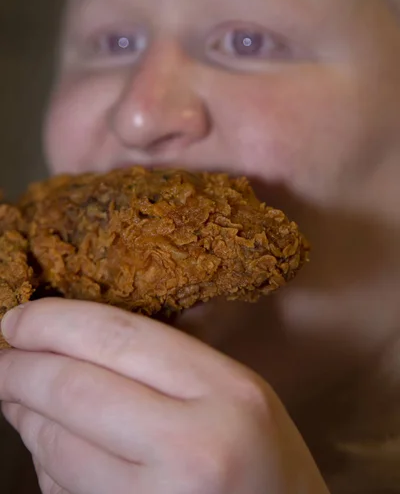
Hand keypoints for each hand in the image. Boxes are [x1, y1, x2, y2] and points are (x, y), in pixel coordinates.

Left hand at [0, 299, 328, 493]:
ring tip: (18, 398)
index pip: (117, 335)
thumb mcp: (236, 393)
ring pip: (54, 446)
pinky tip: (54, 448)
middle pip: (72, 389)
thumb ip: (165, 362)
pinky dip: (46, 462)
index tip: (16, 319)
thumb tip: (70, 338)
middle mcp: (192, 448)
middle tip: (0, 359)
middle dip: (18, 370)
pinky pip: (62, 491)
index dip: (52, 321)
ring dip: (24, 416)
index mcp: (226, 391)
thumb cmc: (265, 462)